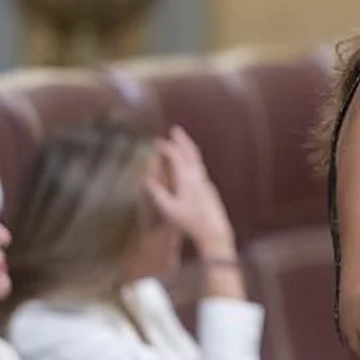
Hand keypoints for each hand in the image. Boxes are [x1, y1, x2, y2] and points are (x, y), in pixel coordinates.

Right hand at [146, 127, 235, 258]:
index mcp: (186, 178)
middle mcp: (198, 176)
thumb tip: (145, 180)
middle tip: (175, 129)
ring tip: (181, 142)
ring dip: (188, 147)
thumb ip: (156, 194)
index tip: (157, 141)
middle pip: (190, 151)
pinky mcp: (209, 187)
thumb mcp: (168, 209)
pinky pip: (199, 166)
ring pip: (197, 159)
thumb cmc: (189, 222)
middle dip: (181, 139)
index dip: (166, 147)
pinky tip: (189, 163)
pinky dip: (192, 158)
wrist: (214, 230)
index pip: (176, 156)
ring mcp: (205, 181)